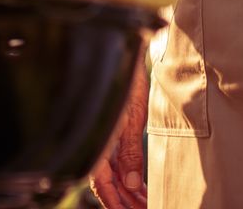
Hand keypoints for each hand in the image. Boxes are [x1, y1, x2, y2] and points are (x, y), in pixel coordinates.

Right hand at [89, 66, 147, 208]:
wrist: (119, 48)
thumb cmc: (123, 76)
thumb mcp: (131, 116)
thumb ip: (130, 151)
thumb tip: (131, 183)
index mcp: (96, 138)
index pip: (102, 183)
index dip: (116, 203)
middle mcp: (96, 139)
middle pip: (107, 182)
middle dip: (125, 200)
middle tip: (146, 208)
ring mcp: (103, 134)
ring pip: (111, 173)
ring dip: (127, 190)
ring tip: (146, 200)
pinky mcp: (110, 127)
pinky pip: (114, 159)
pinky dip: (126, 174)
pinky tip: (139, 183)